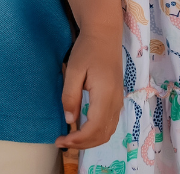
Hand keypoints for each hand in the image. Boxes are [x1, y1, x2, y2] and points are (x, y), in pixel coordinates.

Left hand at [55, 29, 122, 149]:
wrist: (104, 34)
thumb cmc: (87, 49)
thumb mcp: (74, 70)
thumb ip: (70, 96)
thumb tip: (69, 121)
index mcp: (104, 96)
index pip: (93, 129)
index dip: (77, 140)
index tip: (61, 140)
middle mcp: (115, 102)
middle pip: (102, 135)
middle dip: (82, 144)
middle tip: (62, 142)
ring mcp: (118, 101)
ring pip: (107, 132)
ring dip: (90, 140)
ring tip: (71, 139)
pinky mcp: (116, 99)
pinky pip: (109, 124)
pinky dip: (97, 133)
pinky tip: (83, 129)